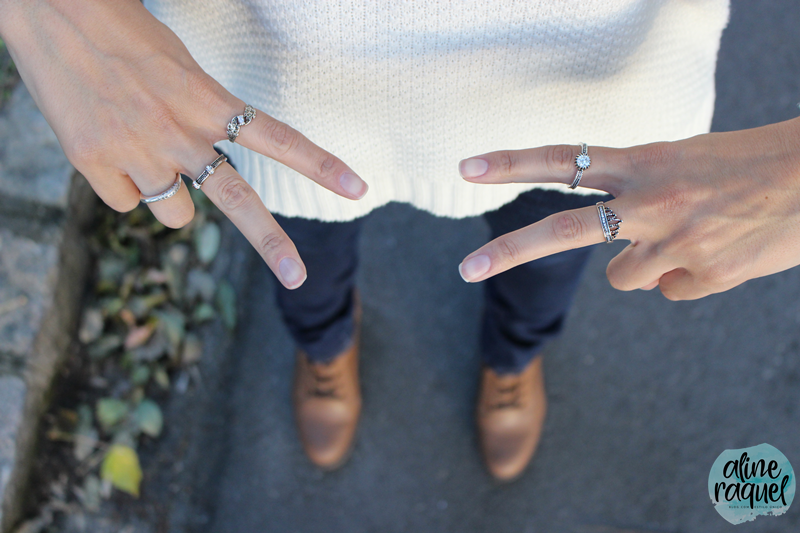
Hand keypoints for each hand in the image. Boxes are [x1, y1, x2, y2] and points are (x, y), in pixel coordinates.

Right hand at [0, 0, 367, 288]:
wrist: (48, 9)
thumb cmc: (120, 30)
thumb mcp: (179, 66)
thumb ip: (201, 118)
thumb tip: (197, 169)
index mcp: (207, 100)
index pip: (278, 138)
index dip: (321, 165)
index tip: (358, 188)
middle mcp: (178, 132)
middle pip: (237, 200)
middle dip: (271, 244)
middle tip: (298, 278)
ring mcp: (137, 152)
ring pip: (174, 213)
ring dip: (169, 194)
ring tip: (141, 146)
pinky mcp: (94, 165)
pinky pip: (125, 201)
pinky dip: (121, 184)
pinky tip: (106, 145)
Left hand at [458, 117, 799, 299]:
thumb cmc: (746, 168)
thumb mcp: (681, 164)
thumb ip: (637, 202)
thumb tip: (621, 273)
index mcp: (643, 161)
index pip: (563, 158)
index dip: (511, 163)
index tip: (466, 167)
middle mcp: (649, 201)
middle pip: (563, 230)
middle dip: (509, 252)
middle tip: (465, 268)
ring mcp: (673, 243)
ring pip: (624, 279)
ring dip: (646, 266)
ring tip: (696, 236)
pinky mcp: (701, 276)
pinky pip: (669, 291)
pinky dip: (686, 279)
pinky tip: (721, 254)